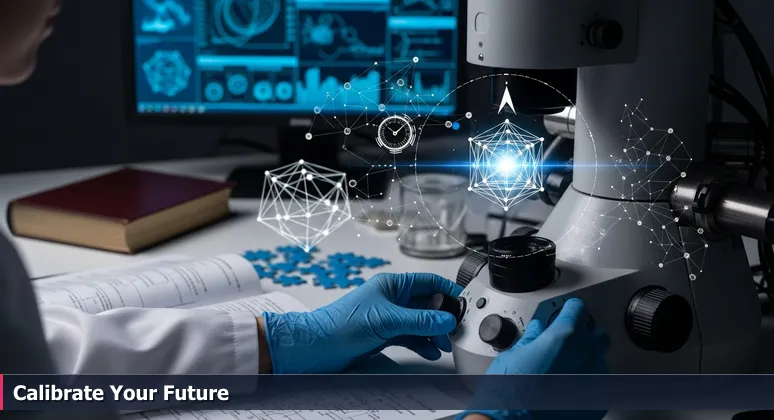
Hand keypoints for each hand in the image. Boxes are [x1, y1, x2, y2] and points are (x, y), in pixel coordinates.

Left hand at [262, 272, 462, 373]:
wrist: (318, 346)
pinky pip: (411, 336)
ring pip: (421, 322)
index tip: (463, 302)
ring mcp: (389, 317)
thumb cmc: (343, 324)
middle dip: (443, 316)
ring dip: (435, 333)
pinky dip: (422, 343)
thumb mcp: (387, 320)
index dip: (447, 290)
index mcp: (392, 285)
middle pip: (427, 303)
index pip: (428, 281)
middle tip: (458, 329)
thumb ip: (419, 321)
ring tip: (446, 344)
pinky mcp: (385, 335)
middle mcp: (393, 298)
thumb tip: (446, 320)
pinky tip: (431, 351)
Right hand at [461, 299, 609, 419]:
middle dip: (583, 335)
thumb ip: (532, 338)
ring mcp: (595, 380)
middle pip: (596, 334)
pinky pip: (598, 385)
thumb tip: (537, 331)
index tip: (566, 311)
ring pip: (598, 361)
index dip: (569, 309)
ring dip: (585, 360)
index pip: (577, 309)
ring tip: (564, 370)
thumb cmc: (508, 393)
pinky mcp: (597, 402)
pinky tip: (568, 387)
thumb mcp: (514, 355)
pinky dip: (587, 383)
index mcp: (564, 336)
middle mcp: (585, 355)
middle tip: (567, 341)